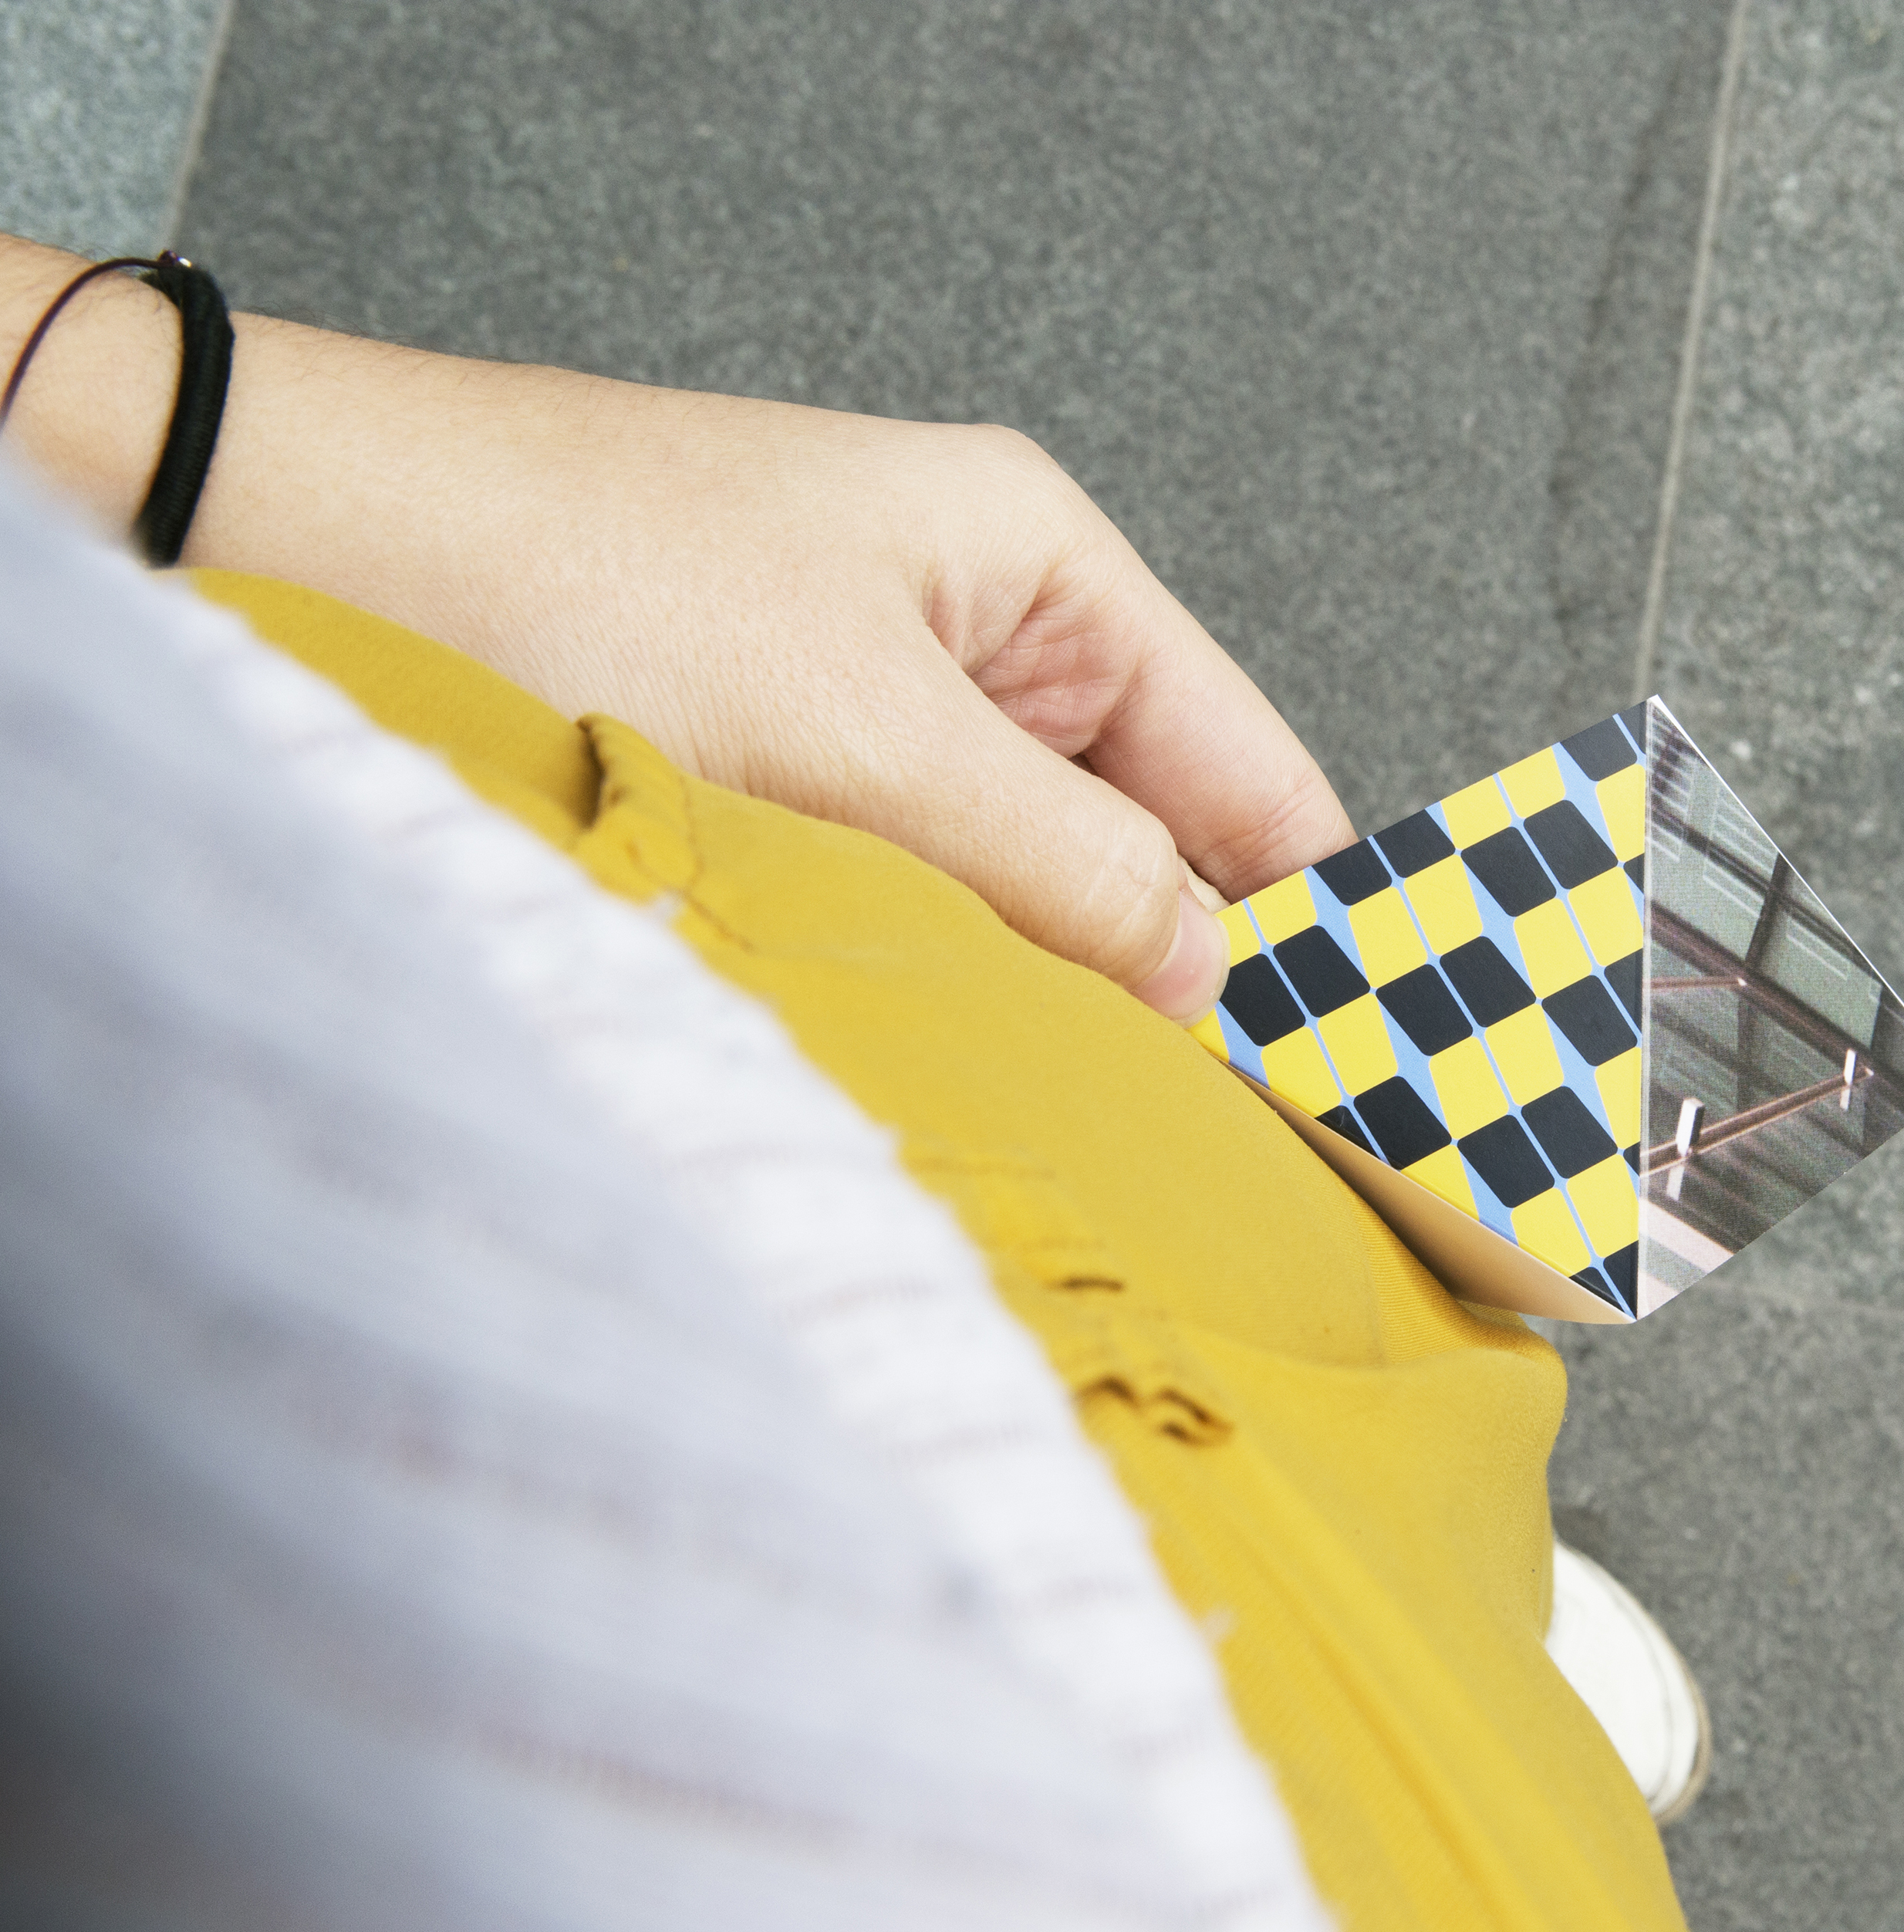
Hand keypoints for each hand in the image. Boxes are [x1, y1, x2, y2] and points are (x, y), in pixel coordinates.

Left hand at [0, 235, 1350, 1019]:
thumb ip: (1060, 865)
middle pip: (1145, 849)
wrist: (287, 543)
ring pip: (1023, 903)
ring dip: (1044, 1007)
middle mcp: (973, 645)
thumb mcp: (858, 731)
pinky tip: (955, 1087)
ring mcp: (872, 728)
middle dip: (1174, 988)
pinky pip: (912, 922)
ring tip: (1093, 1136)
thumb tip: (1214, 981)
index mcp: (1036, 567)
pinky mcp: (776, 807)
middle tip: (1227, 1157)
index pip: (1245, 768)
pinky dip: (939, 1001)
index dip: (1310, 919)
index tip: (1355, 1077)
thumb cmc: (567, 567)